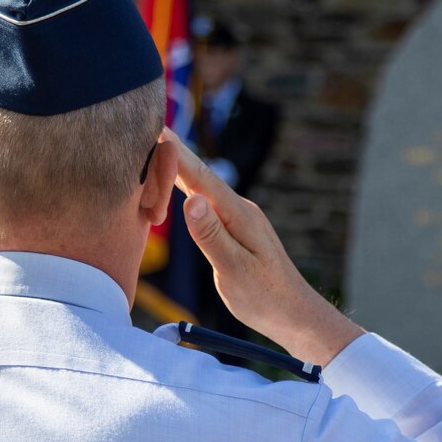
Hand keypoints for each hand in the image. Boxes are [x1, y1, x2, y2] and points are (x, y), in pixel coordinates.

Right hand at [162, 128, 363, 366]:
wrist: (294, 313)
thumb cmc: (265, 297)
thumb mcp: (234, 270)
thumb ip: (211, 236)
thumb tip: (190, 201)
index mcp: (238, 215)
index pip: (200, 179)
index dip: (176, 155)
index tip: (156, 129)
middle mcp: (239, 209)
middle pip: (200, 177)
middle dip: (173, 154)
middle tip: (147, 127)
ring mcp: (239, 218)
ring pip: (203, 188)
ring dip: (179, 168)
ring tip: (156, 147)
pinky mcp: (236, 228)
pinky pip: (207, 201)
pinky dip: (188, 188)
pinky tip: (178, 183)